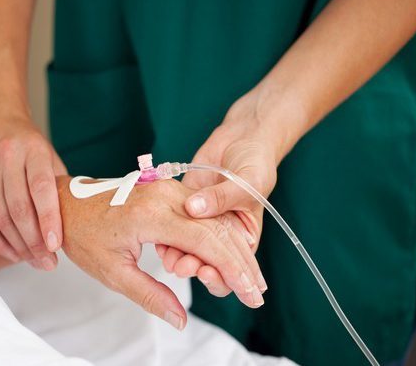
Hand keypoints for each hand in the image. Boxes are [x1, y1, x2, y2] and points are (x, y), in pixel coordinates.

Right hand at [0, 97, 66, 270]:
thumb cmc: (28, 144)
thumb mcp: (49, 156)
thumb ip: (59, 186)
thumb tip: (77, 223)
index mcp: (33, 150)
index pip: (41, 188)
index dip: (48, 218)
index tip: (55, 245)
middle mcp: (6, 158)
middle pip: (18, 208)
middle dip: (34, 242)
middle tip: (49, 262)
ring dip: (18, 246)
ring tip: (35, 261)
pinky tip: (12, 253)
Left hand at [57, 176, 266, 330]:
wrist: (67, 204)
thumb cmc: (85, 236)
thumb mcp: (113, 272)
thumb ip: (151, 295)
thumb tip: (181, 320)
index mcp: (152, 215)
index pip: (206, 243)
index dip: (232, 270)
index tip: (250, 294)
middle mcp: (165, 196)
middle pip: (218, 230)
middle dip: (242, 263)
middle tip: (257, 292)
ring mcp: (168, 189)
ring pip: (214, 219)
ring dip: (235, 249)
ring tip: (251, 278)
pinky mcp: (168, 190)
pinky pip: (202, 213)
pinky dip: (220, 235)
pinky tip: (231, 255)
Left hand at [157, 90, 292, 294]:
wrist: (243, 137)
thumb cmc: (256, 161)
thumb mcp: (249, 181)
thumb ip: (221, 197)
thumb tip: (194, 208)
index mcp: (242, 233)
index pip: (232, 265)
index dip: (223, 277)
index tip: (208, 273)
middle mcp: (220, 231)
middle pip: (209, 262)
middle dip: (196, 269)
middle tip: (184, 266)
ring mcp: (200, 219)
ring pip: (189, 248)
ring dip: (180, 257)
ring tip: (170, 258)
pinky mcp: (184, 205)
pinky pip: (174, 228)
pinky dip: (168, 239)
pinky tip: (159, 243)